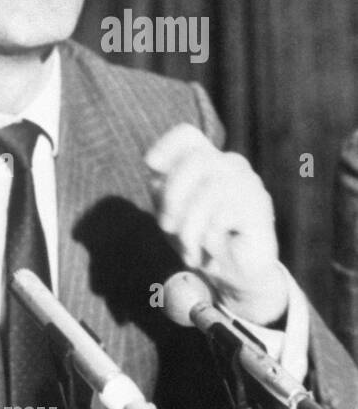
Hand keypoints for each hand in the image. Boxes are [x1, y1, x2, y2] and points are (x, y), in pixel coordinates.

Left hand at [145, 124, 287, 324]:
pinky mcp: (259, 208)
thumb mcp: (170, 213)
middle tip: (166, 225)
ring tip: (188, 247)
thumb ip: (162, 189)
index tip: (150, 165)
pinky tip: (209, 252)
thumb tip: (155, 169)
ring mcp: (248, 184)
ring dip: (188, 226)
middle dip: (173, 195)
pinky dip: (207, 238)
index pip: (187, 136)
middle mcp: (229, 166)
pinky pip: (222, 215)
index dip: (165, 146)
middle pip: (195, 160)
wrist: (232, 272)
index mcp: (206, 162)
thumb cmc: (198, 237)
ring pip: (209, 191)